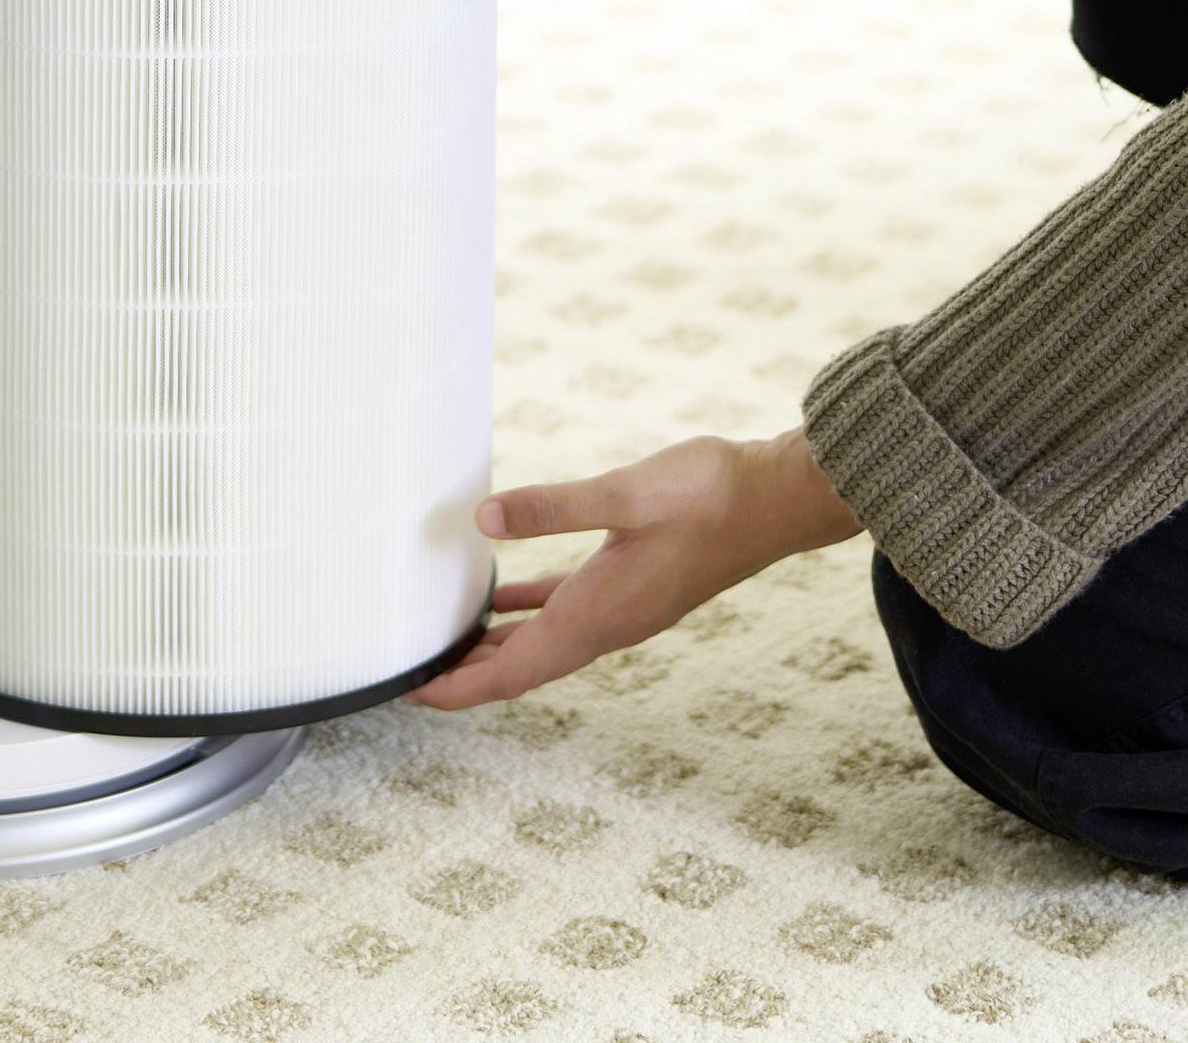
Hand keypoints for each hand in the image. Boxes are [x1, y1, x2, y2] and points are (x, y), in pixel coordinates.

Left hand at [404, 428, 863, 708]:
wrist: (776, 499)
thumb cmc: (709, 496)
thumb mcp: (624, 494)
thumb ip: (552, 508)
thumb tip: (483, 520)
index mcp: (598, 615)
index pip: (514, 672)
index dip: (461, 687)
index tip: (412, 693)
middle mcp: (608, 623)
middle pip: (521, 666)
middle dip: (468, 673)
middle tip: (413, 667)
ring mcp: (623, 605)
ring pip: (542, 639)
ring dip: (495, 644)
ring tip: (446, 637)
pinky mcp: (633, 581)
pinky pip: (566, 607)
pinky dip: (528, 607)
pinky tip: (504, 590)